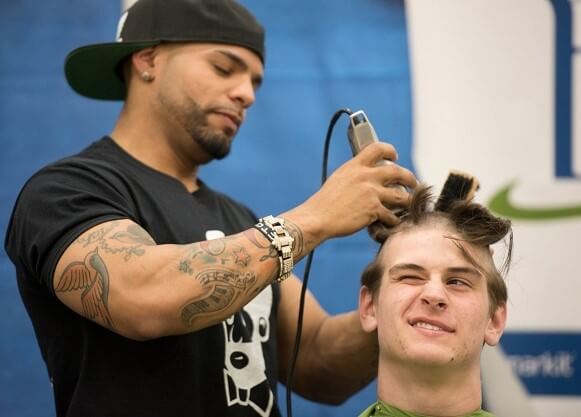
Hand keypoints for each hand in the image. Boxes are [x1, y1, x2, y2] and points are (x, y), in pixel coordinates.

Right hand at [284, 142, 416, 246]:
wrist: (318, 218)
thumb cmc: (325, 203)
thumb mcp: (339, 179)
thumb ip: (355, 175)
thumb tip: (367, 177)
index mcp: (355, 166)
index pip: (378, 148)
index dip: (390, 150)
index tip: (395, 156)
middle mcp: (366, 176)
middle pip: (398, 172)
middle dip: (410, 178)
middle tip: (414, 184)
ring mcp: (371, 193)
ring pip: (401, 196)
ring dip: (407, 202)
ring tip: (408, 205)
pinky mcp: (374, 210)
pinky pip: (392, 215)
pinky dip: (394, 220)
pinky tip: (392, 222)